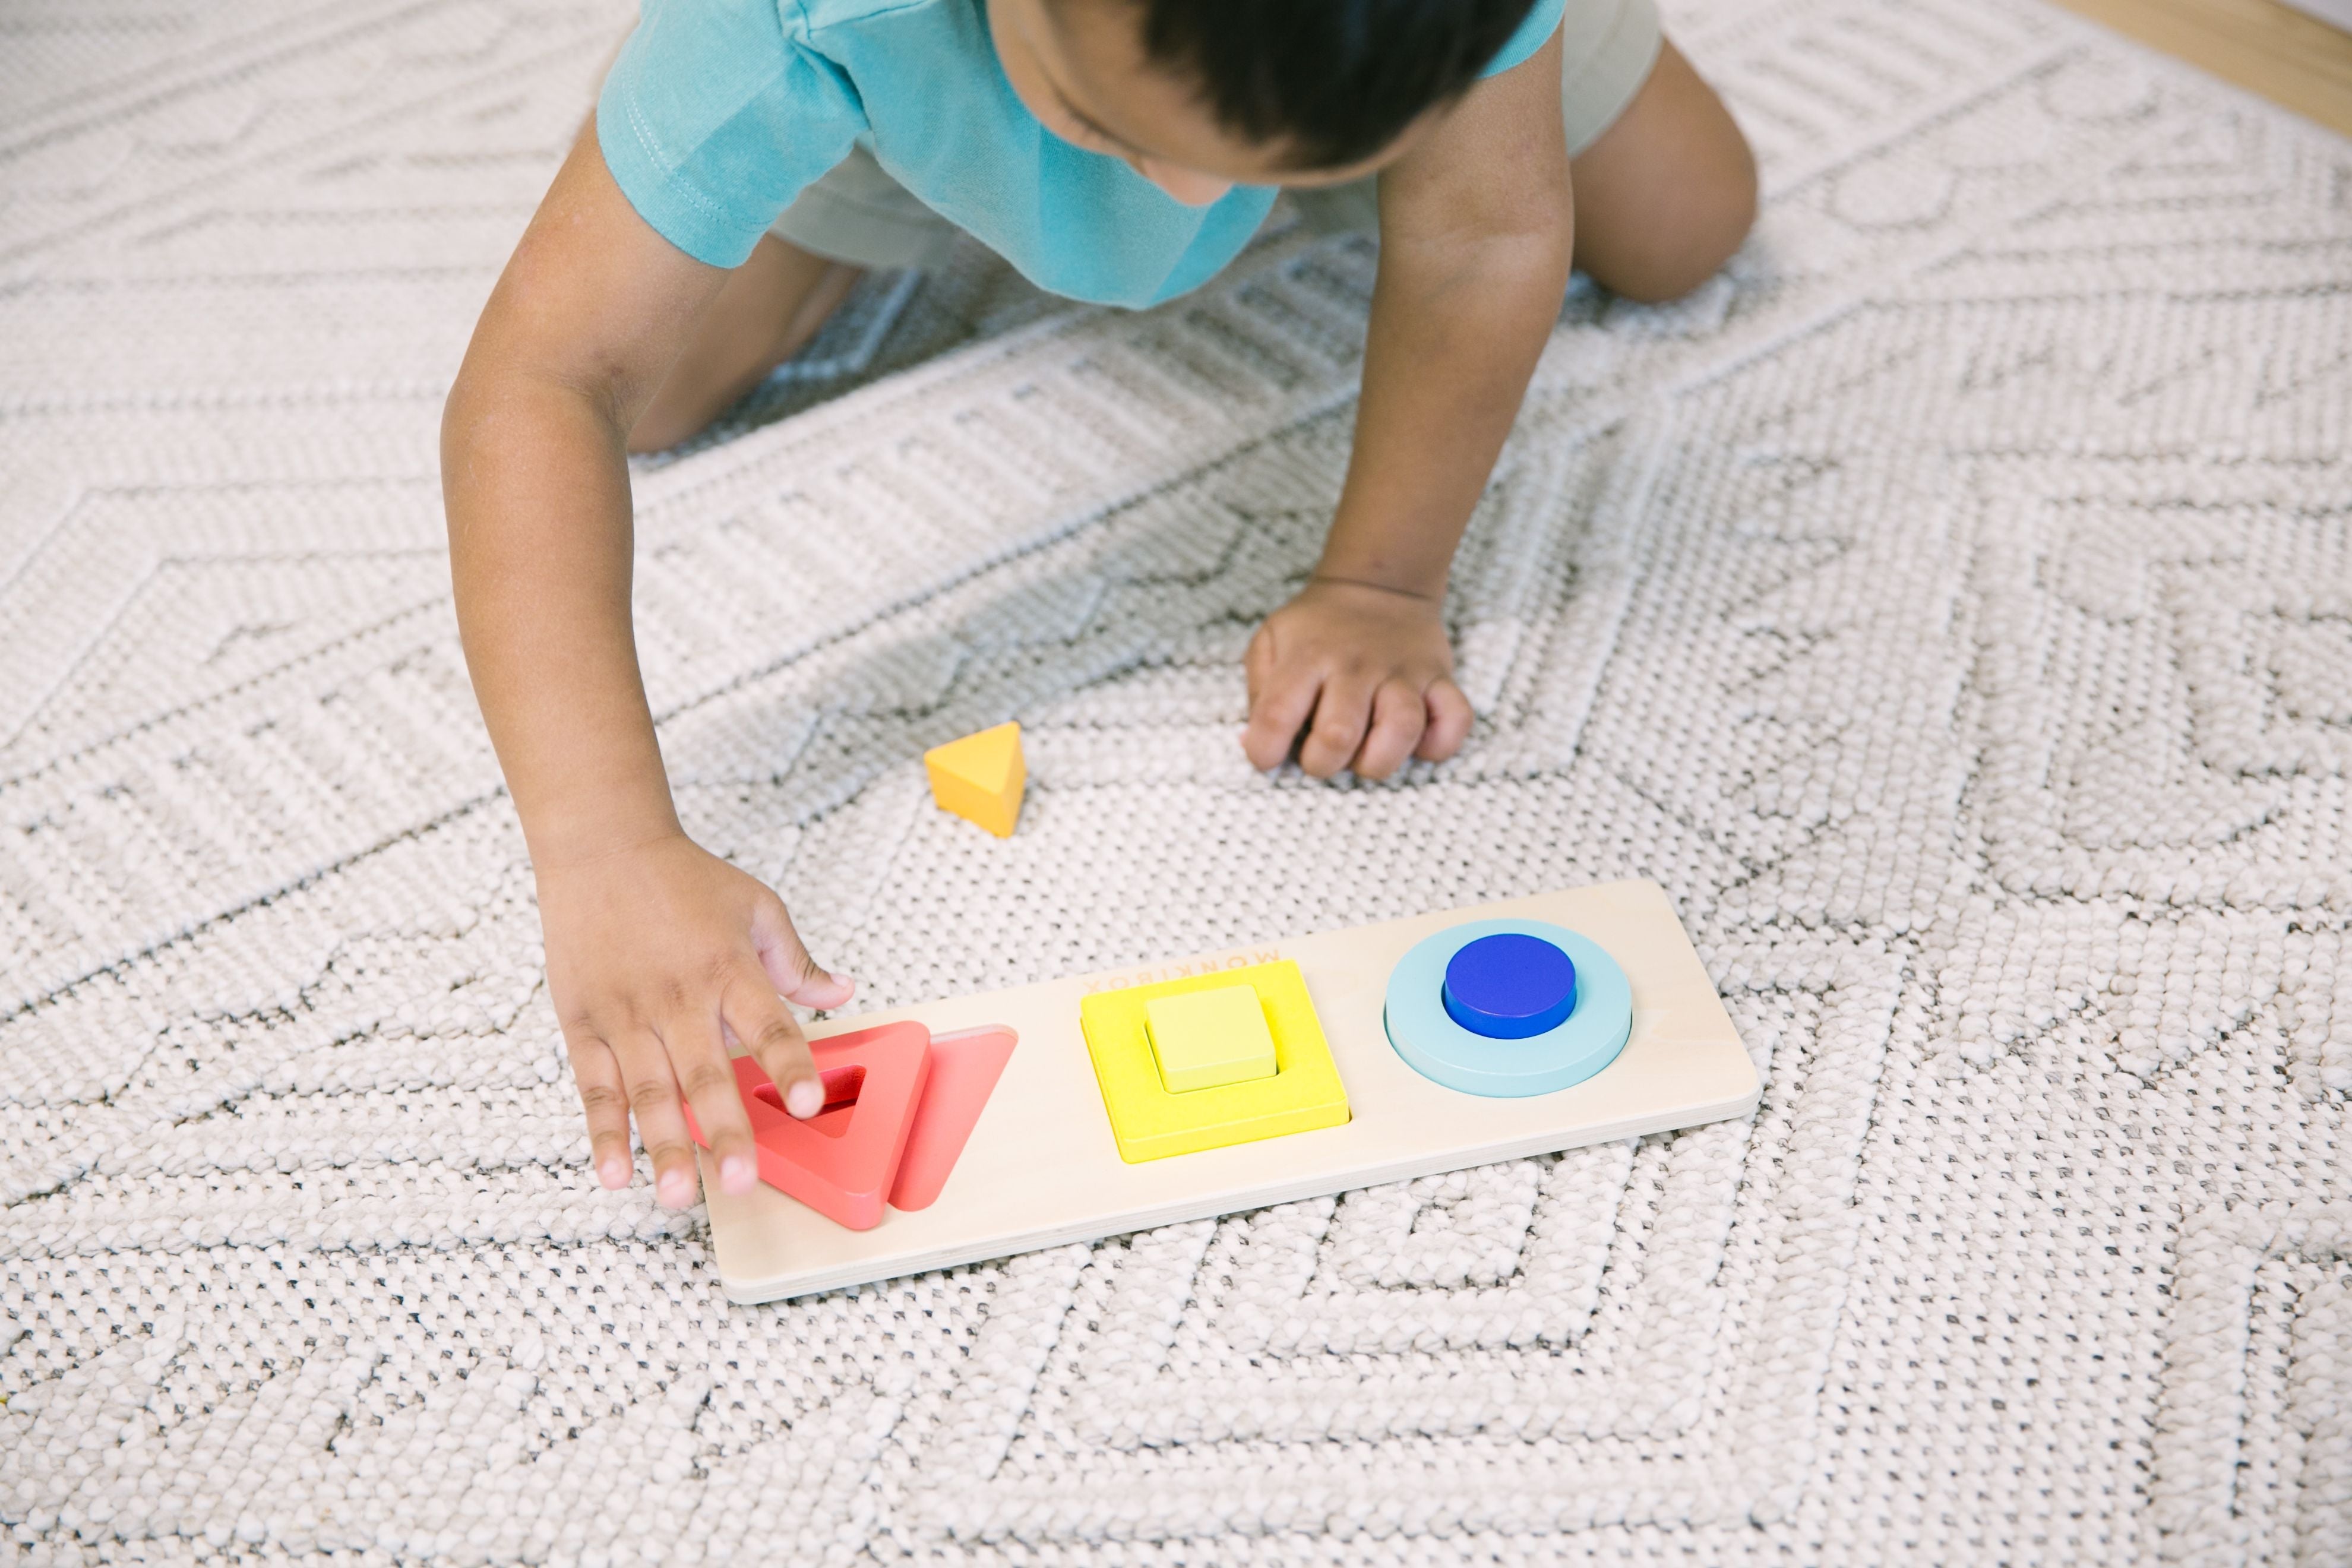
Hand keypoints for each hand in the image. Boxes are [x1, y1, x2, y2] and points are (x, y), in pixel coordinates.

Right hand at [535, 832, 854, 1208]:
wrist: (601, 846)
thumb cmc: (682, 879)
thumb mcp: (756, 907)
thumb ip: (796, 961)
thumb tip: (843, 991)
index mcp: (728, 969)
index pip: (767, 1027)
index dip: (790, 1067)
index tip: (810, 1105)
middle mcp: (677, 999)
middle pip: (704, 1074)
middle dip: (724, 1133)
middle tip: (740, 1183)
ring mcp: (626, 1015)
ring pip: (646, 1093)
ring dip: (662, 1148)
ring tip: (678, 1197)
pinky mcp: (583, 1024)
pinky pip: (593, 1088)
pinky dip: (602, 1133)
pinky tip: (614, 1173)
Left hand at [1242, 577, 1473, 779]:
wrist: (1378, 584)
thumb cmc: (1317, 628)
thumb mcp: (1271, 641)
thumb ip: (1259, 693)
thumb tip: (1255, 745)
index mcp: (1307, 658)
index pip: (1277, 714)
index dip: (1265, 751)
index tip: (1267, 756)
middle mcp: (1356, 666)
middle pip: (1340, 734)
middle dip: (1323, 764)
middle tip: (1321, 756)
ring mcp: (1403, 673)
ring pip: (1401, 730)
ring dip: (1378, 760)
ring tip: (1364, 756)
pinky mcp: (1439, 679)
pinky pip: (1454, 720)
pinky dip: (1439, 744)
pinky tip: (1415, 744)